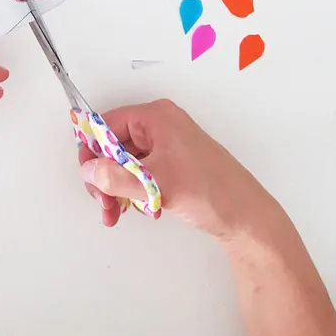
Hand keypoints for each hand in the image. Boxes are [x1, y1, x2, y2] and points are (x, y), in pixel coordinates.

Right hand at [78, 99, 279, 240]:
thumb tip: (88, 171)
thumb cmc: (209, 192)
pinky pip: (139, 172)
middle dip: (104, 176)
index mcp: (156, 117)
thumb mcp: (155, 185)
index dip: (93, 151)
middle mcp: (160, 125)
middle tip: (105, 204)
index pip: (107, 125)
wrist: (247, 218)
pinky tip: (141, 209)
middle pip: (113, 145)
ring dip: (116, 188)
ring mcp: (166, 144)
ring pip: (124, 162)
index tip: (89, 178)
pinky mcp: (171, 163)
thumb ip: (115, 177)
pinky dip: (133, 191)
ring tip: (118, 213)